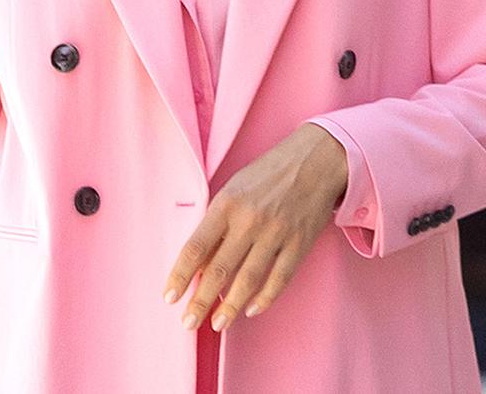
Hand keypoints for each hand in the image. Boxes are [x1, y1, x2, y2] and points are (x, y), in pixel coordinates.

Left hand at [166, 122, 346, 330]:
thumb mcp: (233, 189)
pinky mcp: (300, 244)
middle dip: (201, 301)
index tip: (169, 296)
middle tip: (188, 322)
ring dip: (230, 307)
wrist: (315, 160)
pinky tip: (250, 310)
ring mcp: (276, 234)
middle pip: (219, 270)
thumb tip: (198, 262)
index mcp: (226, 205)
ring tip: (217, 324)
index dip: (180, 275)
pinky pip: (279, 279)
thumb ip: (216, 223)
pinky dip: (264, 298)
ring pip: (248, 280)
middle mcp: (249, 222)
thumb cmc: (267, 174)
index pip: (195, 247)